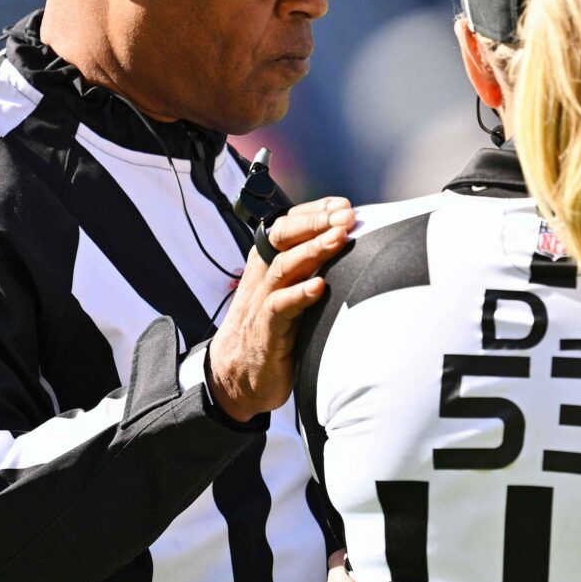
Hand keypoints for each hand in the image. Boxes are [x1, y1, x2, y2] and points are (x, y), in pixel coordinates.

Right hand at [206, 198, 353, 421]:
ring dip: (313, 251)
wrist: (235, 376)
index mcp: (267, 262)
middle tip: (345, 216)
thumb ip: (308, 269)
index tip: (343, 205)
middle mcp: (262, 276)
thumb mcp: (287, 292)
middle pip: (283, 237)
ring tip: (339, 238)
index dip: (314, 212)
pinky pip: (279, 307)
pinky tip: (320, 286)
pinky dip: (299, 295)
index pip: (287, 224)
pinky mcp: (265, 330)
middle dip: (315, 222)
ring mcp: (261, 302)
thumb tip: (345, 248)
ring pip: (284, 267)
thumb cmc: (271, 330)